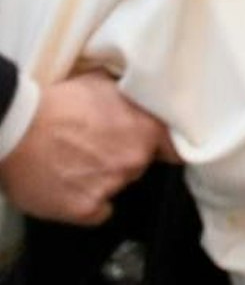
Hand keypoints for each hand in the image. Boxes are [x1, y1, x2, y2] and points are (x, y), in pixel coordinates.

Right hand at [0, 72, 168, 223]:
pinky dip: (86, 204)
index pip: (174, 148)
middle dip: (124, 158)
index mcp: (146, 130)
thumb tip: (143, 98)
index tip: (159, 150)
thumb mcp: (104, 84)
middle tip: (98, 148)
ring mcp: (111, 187)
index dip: (165, 148)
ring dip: (103, 180)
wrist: (16, 129)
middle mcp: (134, 161)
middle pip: (140, 166)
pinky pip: (97, 213)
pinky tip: (70, 187)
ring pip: (117, 187)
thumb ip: (131, 98)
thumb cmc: (58, 103)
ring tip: (76, 164)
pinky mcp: (85, 209)